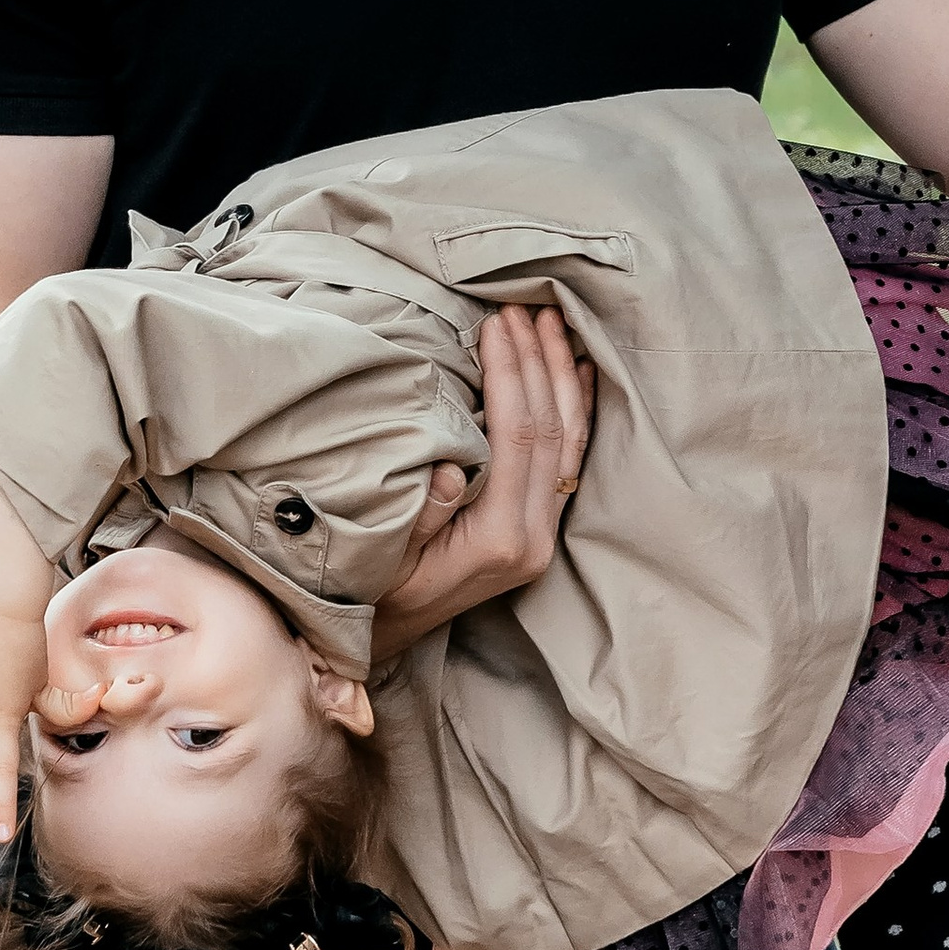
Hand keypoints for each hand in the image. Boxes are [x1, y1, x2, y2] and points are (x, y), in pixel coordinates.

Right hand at [370, 303, 594, 663]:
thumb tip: (451, 465)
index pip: (519, 436)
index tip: (498, 323)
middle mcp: (535, 539)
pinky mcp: (542, 531)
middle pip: (553, 431)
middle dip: (541, 362)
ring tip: (554, 322)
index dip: (512, 373)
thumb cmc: (373, 594)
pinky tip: (573, 371)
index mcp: (501, 540)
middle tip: (527, 307)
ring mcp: (544, 536)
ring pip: (571, 442)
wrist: (387, 642)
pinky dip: (575, 409)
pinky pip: (570, 460)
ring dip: (562, 376)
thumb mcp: (382, 556)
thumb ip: (421, 513)